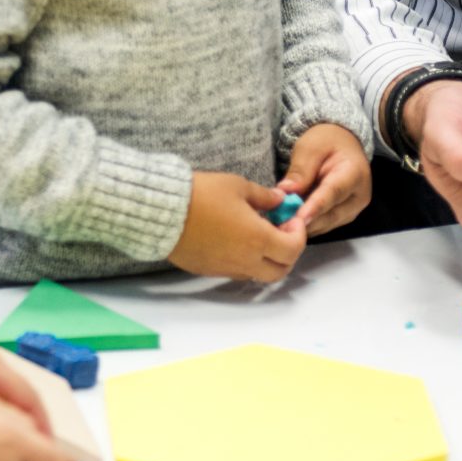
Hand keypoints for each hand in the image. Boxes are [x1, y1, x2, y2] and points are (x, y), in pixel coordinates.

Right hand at [171, 170, 306, 281]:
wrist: (162, 211)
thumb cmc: (202, 194)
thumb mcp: (238, 186)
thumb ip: (264, 196)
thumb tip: (279, 200)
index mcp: (258, 239)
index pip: (293, 250)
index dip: (299, 235)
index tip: (292, 220)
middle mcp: (245, 260)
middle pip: (280, 271)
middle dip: (287, 254)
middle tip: (281, 233)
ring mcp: (226, 269)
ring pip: (258, 274)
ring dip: (266, 260)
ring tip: (257, 236)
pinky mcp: (209, 271)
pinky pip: (236, 272)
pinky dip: (245, 261)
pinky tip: (235, 240)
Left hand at [278, 123, 371, 235]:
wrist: (340, 146)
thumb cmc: (326, 142)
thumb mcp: (310, 147)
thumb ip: (300, 169)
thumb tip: (285, 192)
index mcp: (355, 173)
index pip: (334, 192)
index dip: (315, 206)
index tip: (299, 218)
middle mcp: (359, 196)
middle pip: (330, 215)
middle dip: (304, 222)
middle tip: (279, 224)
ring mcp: (352, 210)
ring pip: (325, 225)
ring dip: (303, 226)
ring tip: (280, 223)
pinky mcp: (342, 218)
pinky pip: (322, 226)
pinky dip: (306, 226)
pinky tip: (288, 222)